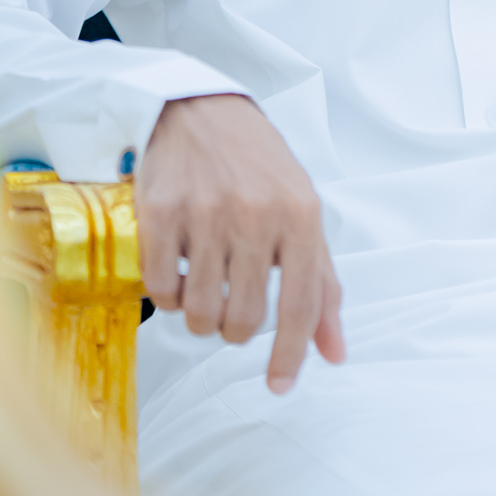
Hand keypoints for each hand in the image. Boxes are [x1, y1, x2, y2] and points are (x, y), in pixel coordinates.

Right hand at [135, 93, 344, 393]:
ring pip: (202, 312)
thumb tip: (334, 353)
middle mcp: (257, 215)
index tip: (279, 386)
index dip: (291, 354)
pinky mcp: (161, 212)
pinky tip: (179, 272)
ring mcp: (207, 213)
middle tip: (232, 307)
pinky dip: (169, 297)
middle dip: (236, 330)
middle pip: (245, 319)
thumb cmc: (258, 167)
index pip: (301, 304)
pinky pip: (161, 289)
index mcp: (302, 216)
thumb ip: (321, 284)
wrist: (202, 109)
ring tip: (205, 288)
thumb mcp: (303, 213)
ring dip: (201, 317)